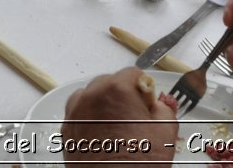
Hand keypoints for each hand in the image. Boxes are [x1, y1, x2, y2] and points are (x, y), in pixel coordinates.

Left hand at [62, 67, 178, 164]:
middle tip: (137, 120)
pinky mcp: (66, 130)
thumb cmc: (135, 165)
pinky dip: (91, 119)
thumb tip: (159, 103)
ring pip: (93, 96)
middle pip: (111, 83)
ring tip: (120, 130)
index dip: (145, 90)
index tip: (148, 104)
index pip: (133, 74)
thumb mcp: (165, 132)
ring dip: (106, 106)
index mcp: (116, 90)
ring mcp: (75, 113)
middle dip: (124, 96)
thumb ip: (164, 108)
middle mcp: (91, 96)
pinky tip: (105, 137)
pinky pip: (80, 113)